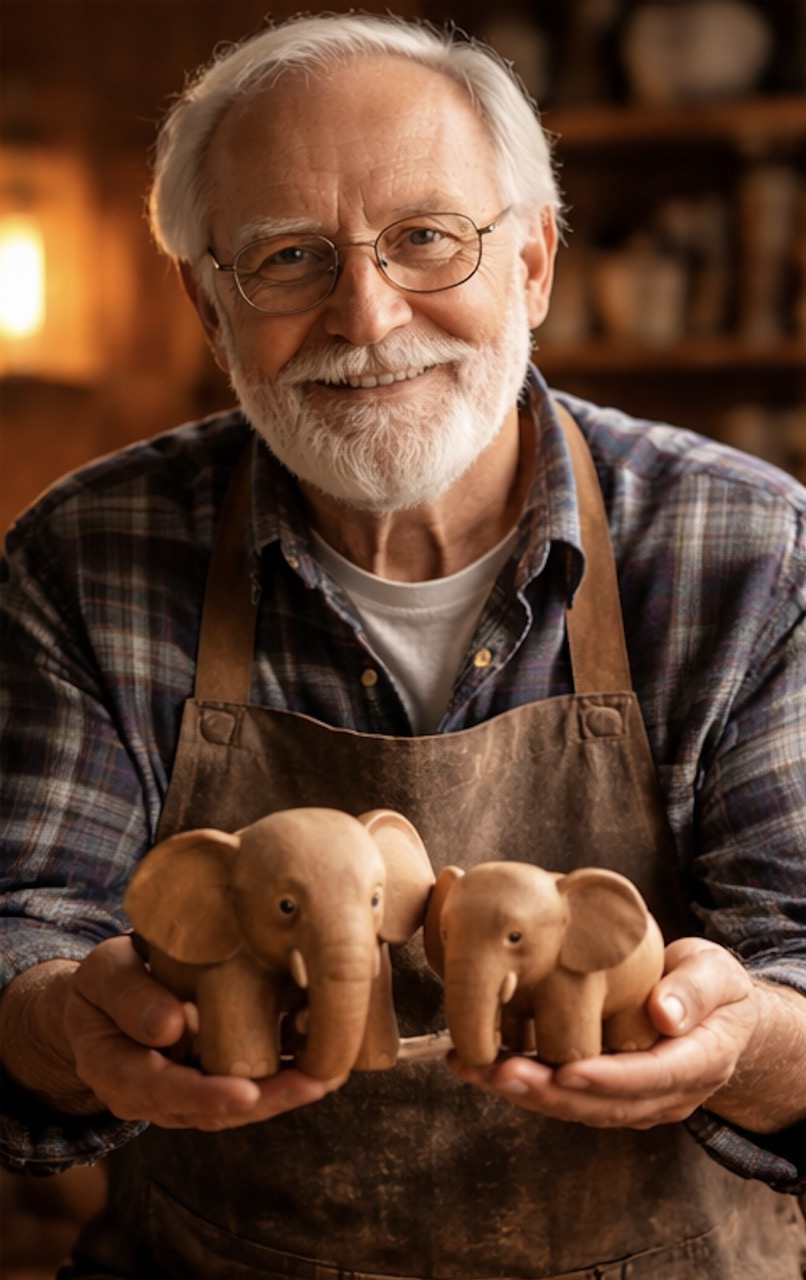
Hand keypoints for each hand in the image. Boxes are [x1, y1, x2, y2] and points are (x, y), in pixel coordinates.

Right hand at [61, 936, 345, 1129]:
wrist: (105, 999)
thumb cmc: (106, 981)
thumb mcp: (104, 973)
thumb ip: (128, 995)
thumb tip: (172, 1027)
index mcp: (113, 1069)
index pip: (159, 1089)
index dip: (203, 1095)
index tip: (245, 1093)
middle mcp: (149, 1096)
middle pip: (208, 1111)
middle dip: (265, 1101)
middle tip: (313, 1085)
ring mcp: (181, 1095)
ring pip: (233, 1108)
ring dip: (282, 1096)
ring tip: (327, 1076)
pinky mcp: (207, 1082)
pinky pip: (244, 1090)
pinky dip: (280, 1081)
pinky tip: (318, 1066)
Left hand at [449, 937, 759, 1128]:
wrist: (712, 1014)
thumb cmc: (712, 986)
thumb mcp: (716, 974)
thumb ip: (695, 990)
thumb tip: (664, 1014)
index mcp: (698, 1064)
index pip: (653, 1078)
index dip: (609, 1079)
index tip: (568, 1071)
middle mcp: (664, 1094)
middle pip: (605, 1104)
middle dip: (550, 1093)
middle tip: (502, 1071)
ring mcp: (633, 1100)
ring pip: (576, 1106)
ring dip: (524, 1092)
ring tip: (476, 1069)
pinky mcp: (604, 1092)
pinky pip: (562, 1094)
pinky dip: (521, 1082)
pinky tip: (479, 1064)